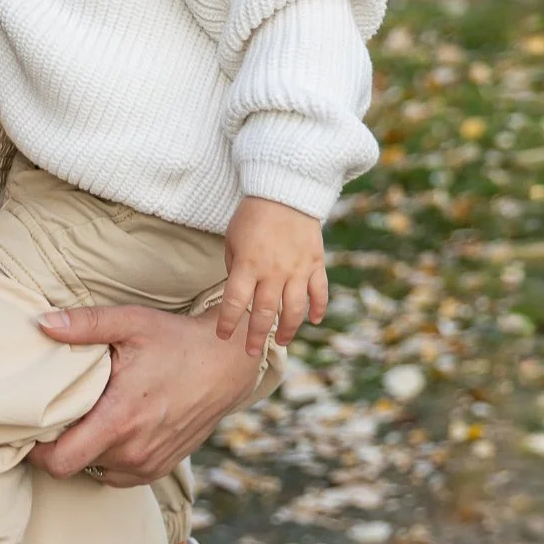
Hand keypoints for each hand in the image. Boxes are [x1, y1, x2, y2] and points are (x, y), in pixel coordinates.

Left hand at [29, 305, 258, 486]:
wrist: (227, 366)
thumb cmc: (176, 341)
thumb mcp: (130, 323)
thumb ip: (84, 325)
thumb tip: (40, 323)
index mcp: (120, 419)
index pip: (61, 461)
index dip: (36, 451)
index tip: (28, 428)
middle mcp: (133, 450)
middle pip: (72, 466)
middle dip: (55, 448)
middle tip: (49, 418)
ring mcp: (148, 463)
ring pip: (94, 470)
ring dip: (83, 450)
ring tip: (83, 417)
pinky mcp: (160, 468)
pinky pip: (117, 475)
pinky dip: (106, 457)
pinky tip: (109, 428)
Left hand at [216, 196, 327, 357]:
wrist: (285, 190)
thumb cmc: (252, 214)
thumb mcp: (233, 239)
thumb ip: (235, 267)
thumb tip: (241, 292)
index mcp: (248, 265)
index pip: (235, 303)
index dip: (229, 323)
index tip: (224, 336)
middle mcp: (273, 272)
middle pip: (265, 313)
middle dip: (257, 336)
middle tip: (251, 352)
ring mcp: (297, 270)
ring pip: (294, 310)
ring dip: (288, 330)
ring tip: (281, 342)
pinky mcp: (315, 264)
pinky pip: (319, 292)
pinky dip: (318, 308)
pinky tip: (314, 320)